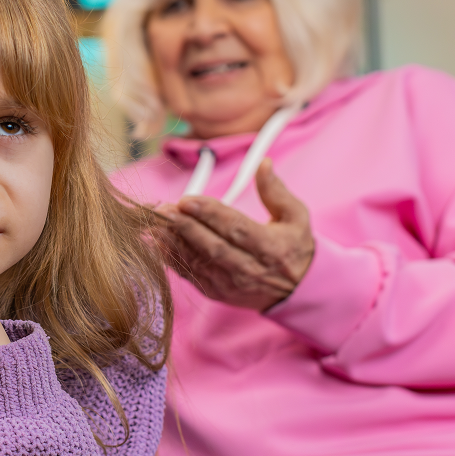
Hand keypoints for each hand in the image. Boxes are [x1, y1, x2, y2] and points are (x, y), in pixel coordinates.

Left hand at [156, 159, 313, 310]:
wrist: (297, 290)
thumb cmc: (293, 247)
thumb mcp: (295, 216)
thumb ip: (276, 191)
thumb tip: (263, 163)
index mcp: (270, 248)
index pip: (236, 229)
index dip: (210, 214)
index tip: (187, 199)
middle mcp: (249, 268)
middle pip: (212, 247)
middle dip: (185, 227)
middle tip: (164, 209)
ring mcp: (231, 283)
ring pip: (198, 262)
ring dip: (174, 241)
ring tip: (157, 221)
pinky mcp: (216, 292)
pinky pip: (190, 275)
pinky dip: (172, 259)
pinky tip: (158, 241)